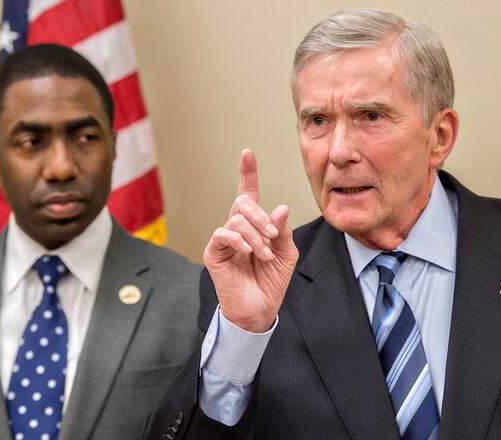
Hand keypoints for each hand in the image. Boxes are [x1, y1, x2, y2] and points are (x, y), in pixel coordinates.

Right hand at [203, 149, 298, 332]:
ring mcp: (223, 240)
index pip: (248, 193)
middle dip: (260, 215)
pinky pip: (223, 234)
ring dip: (255, 235)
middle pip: (243, 202)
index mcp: (253, 225)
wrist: (259, 310)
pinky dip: (239, 241)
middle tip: (273, 234)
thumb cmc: (271, 282)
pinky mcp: (213, 253)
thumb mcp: (286, 254)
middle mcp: (236, 228)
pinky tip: (249, 253)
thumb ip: (283, 231)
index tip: (247, 153)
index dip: (247, 173)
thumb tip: (281, 207)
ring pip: (236, 219)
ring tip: (265, 254)